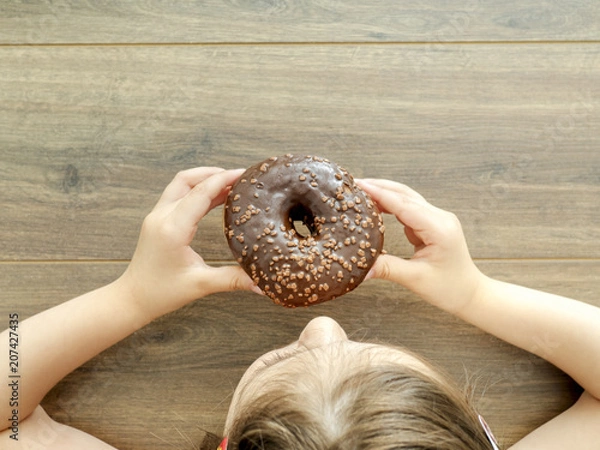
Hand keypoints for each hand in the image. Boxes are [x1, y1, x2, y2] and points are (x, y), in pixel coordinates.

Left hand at [118, 167, 256, 319]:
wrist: (133, 298)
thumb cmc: (161, 293)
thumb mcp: (201, 285)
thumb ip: (232, 280)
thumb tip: (262, 285)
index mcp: (173, 229)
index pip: (200, 193)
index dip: (223, 179)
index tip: (243, 173)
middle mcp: (162, 217)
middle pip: (188, 179)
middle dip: (214, 173)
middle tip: (239, 176)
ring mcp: (157, 216)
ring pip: (181, 184)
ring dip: (204, 179)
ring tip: (230, 183)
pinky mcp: (157, 220)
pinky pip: (178, 195)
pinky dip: (197, 191)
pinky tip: (215, 198)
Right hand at [357, 179, 483, 313]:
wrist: (470, 293)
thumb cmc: (450, 288)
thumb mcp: (415, 279)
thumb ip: (387, 269)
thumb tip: (361, 270)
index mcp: (439, 228)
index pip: (404, 205)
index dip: (380, 194)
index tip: (360, 186)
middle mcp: (440, 218)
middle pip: (405, 195)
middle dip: (379, 187)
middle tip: (354, 184)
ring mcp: (437, 219)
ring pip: (406, 198)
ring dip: (384, 192)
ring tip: (361, 191)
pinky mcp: (432, 223)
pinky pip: (408, 208)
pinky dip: (391, 204)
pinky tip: (375, 205)